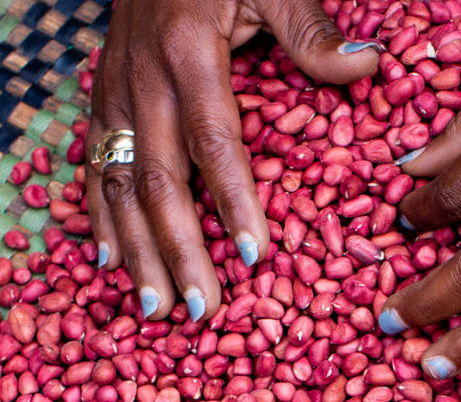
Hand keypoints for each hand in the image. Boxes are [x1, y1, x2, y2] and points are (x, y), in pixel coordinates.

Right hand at [88, 0, 380, 322]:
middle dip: (179, 252)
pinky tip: (109, 262)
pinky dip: (98, 217)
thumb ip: (311, 30)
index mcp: (188, 53)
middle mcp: (142, 81)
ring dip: (136, 252)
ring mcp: (113, 93)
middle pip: (157, 181)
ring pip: (116, 185)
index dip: (233, 202)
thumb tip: (369, 68)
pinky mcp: (98, 99)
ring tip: (157, 309)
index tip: (255, 257)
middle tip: (202, 311)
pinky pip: (91, 166)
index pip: (212, 142)